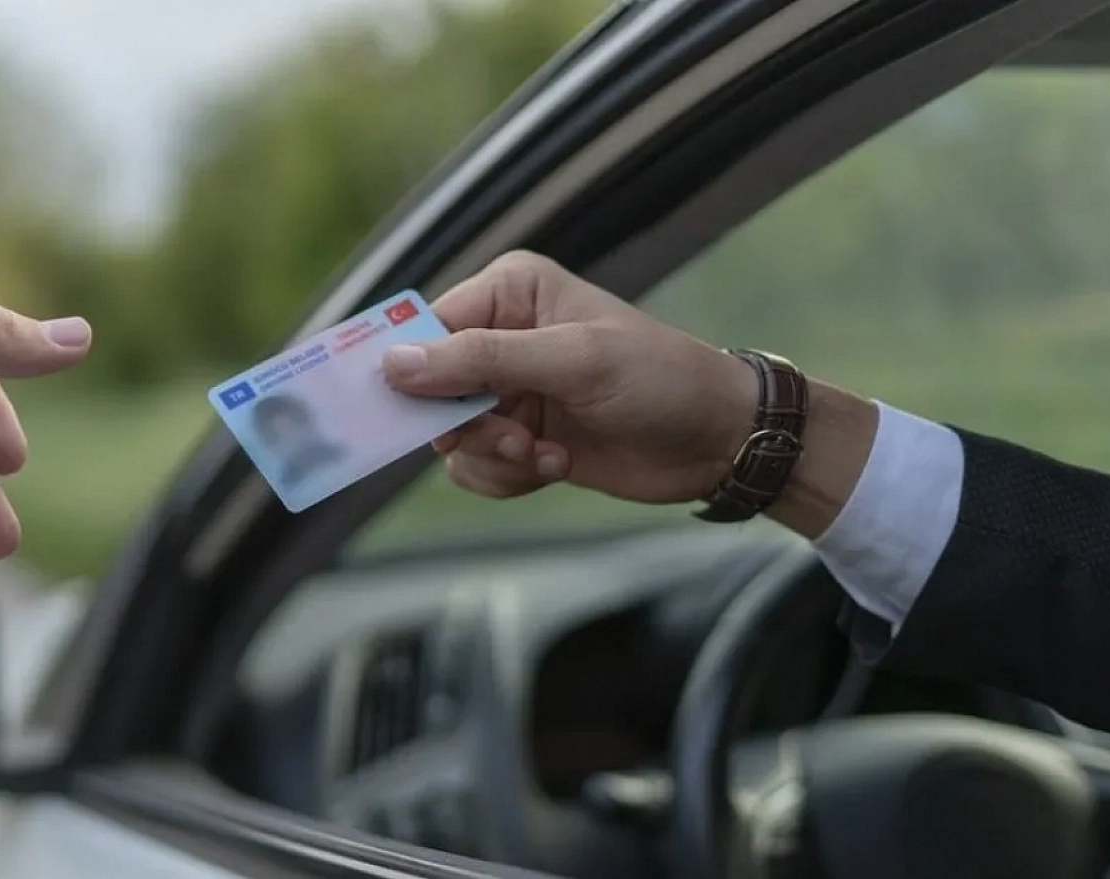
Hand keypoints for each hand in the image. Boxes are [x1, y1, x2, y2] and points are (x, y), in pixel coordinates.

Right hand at [381, 252, 873, 534]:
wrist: (718, 440)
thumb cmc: (660, 378)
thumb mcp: (573, 361)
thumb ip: (482, 361)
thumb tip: (396, 365)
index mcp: (509, 293)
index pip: (427, 329)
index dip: (407, 371)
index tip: (391, 409)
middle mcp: (501, 337)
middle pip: (429, 390)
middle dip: (466, 425)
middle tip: (512, 438)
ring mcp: (509, 392)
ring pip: (450, 437)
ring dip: (492, 457)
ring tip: (542, 455)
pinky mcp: (520, 439)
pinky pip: (476, 467)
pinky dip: (507, 477)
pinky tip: (556, 465)